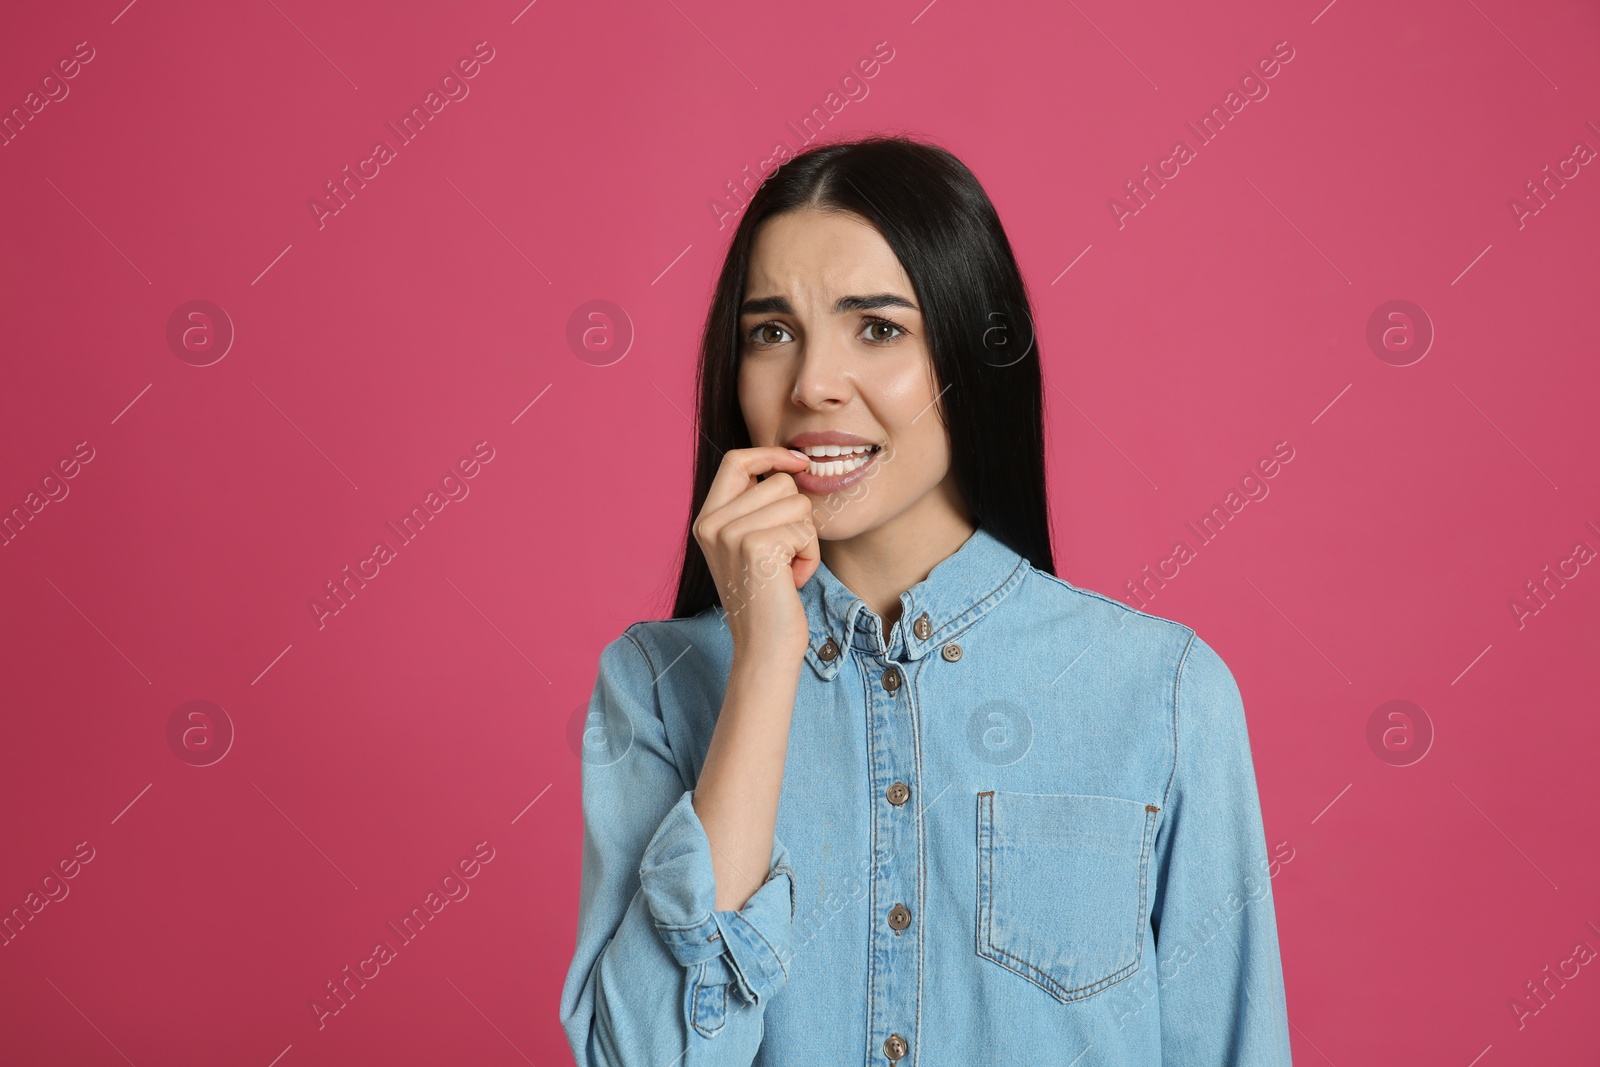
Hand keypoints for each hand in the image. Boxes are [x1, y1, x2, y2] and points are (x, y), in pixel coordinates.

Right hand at [692, 446, 818, 658]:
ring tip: (787, 569)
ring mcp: (730, 534)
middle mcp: (711, 523)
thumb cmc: (767, 599)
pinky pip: (805, 529)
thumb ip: (755, 508)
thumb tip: (788, 464)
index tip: (799, 462)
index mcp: (706, 519)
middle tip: (785, 554)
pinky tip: (793, 580)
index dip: (770, 454)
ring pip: (797, 502)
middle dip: (797, 515)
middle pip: (778, 481)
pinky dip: (809, 556)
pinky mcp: (756, 547)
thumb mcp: (749, 546)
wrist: (764, 649)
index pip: (736, 461)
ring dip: (805, 537)